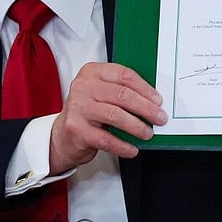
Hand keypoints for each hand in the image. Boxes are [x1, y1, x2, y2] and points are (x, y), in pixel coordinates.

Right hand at [49, 62, 166, 173]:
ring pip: (115, 116)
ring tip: (147, 133)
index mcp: (92, 72)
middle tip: (159, 118)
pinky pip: (106, 139)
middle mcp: (83, 86)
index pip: (124, 75)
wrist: (63, 135)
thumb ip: (122, 91)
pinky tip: (132, 149)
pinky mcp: (76, 129)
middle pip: (122, 95)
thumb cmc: (88, 112)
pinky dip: (122, 145)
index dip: (145, 88)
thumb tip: (153, 101)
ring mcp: (78, 107)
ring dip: (136, 127)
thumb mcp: (102, 94)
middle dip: (145, 108)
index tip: (158, 100)